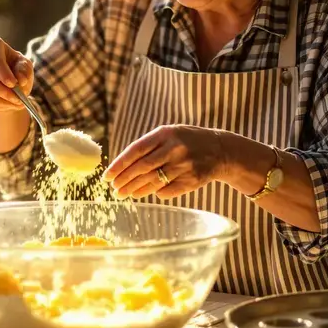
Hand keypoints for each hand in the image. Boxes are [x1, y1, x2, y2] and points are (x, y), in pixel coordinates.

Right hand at [0, 36, 33, 113]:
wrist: (4, 77)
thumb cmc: (16, 68)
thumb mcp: (24, 66)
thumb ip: (24, 71)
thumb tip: (21, 81)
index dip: (3, 74)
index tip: (14, 84)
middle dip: (2, 92)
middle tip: (17, 100)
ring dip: (0, 102)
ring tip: (15, 104)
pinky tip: (5, 105)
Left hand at [103, 125, 228, 199]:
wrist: (220, 150)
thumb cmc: (186, 141)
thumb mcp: (169, 134)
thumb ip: (148, 146)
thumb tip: (120, 166)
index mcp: (165, 133)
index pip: (136, 150)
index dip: (119, 165)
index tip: (107, 176)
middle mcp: (175, 149)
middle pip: (142, 168)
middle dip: (124, 180)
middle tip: (113, 189)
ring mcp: (184, 165)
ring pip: (152, 181)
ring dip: (134, 190)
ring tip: (123, 194)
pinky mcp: (191, 180)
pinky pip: (166, 190)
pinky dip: (152, 192)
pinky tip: (142, 193)